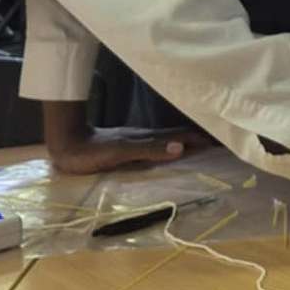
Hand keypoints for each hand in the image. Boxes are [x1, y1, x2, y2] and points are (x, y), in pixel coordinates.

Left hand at [42, 99, 208, 174]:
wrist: (66, 144)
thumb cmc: (91, 154)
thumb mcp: (121, 154)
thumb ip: (149, 150)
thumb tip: (181, 147)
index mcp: (147, 138)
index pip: (181, 136)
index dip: (201, 138)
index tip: (223, 140)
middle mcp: (146, 137)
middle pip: (178, 135)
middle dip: (200, 137)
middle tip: (220, 142)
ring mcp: (138, 140)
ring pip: (169, 138)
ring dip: (187, 141)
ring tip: (204, 145)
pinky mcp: (129, 145)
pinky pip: (158, 143)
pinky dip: (172, 145)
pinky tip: (172, 149)